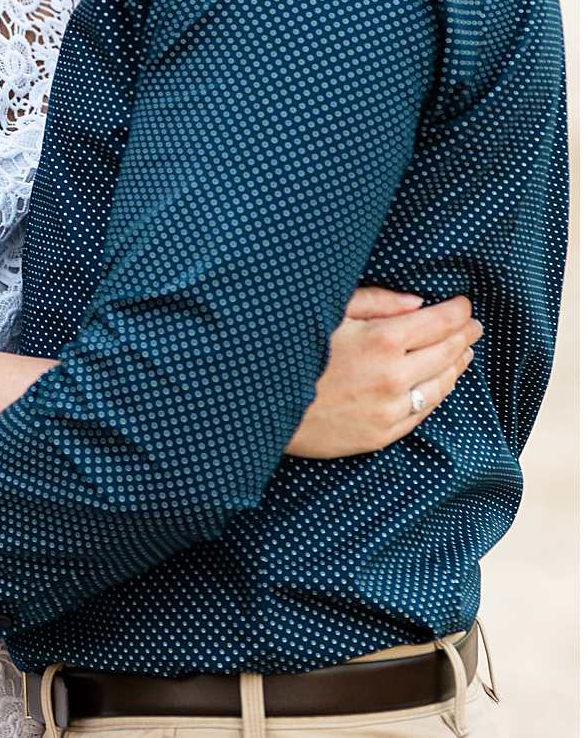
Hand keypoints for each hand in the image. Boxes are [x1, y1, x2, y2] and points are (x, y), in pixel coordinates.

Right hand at [286, 289, 481, 458]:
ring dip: (458, 365)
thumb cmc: (293, 350)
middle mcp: (393, 377)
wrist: (264, 406)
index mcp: (381, 340)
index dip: (458, 310)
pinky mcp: (382, 434)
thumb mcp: (330, 313)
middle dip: (465, 335)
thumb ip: (376, 303)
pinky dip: (439, 393)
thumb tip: (417, 302)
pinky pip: (423, 412)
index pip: (439, 322)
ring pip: (442, 385)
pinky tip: (443, 382)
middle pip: (447, 352)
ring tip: (465, 352)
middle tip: (474, 325)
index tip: (464, 303)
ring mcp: (390, 410)